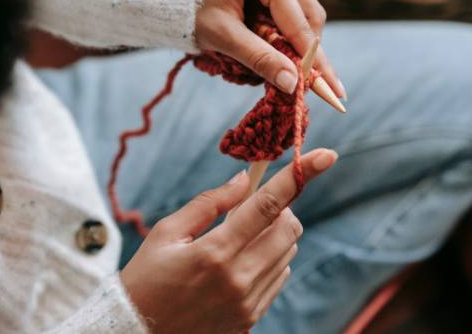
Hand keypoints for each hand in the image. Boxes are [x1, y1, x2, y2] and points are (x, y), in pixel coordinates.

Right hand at [120, 148, 337, 332]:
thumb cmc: (145, 279)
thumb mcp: (166, 234)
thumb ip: (209, 203)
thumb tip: (245, 180)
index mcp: (215, 252)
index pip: (268, 205)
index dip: (300, 176)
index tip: (326, 155)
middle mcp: (239, 279)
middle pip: (289, 228)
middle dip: (280, 209)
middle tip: (250, 209)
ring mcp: (248, 303)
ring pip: (288, 252)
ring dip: (274, 235)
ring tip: (237, 240)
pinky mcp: (251, 318)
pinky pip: (279, 278)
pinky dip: (270, 260)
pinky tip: (239, 263)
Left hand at [196, 0, 343, 96]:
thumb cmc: (189, 8)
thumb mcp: (222, 36)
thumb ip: (259, 58)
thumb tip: (293, 84)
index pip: (298, 21)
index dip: (314, 58)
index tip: (331, 88)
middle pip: (309, 13)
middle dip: (310, 50)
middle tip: (314, 84)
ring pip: (303, 10)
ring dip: (298, 41)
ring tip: (289, 67)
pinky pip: (289, 6)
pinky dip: (286, 29)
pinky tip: (277, 47)